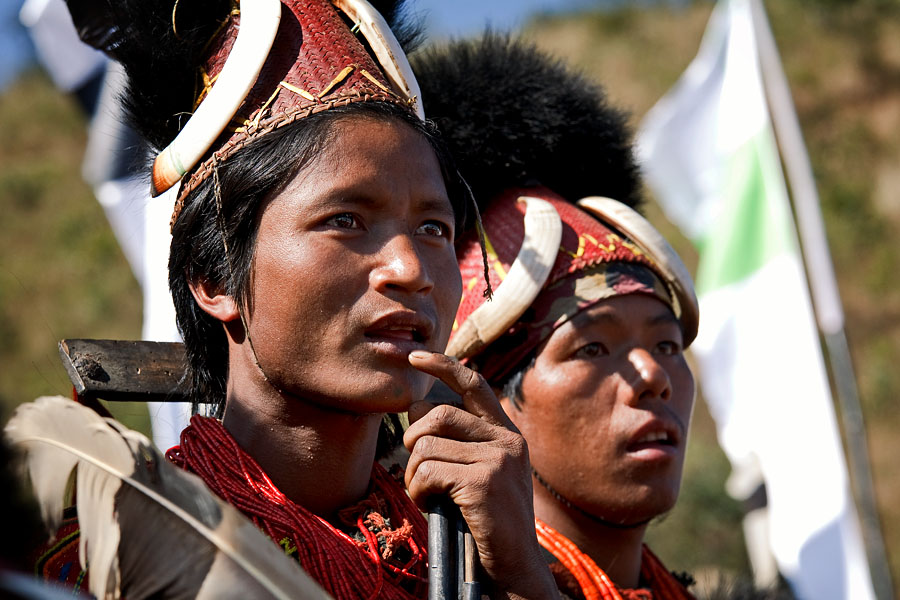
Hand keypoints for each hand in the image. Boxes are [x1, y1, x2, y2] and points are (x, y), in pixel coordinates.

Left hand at [404, 351, 558, 599]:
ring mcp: (498, 459)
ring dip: (414, 475)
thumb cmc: (487, 522)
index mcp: (506, 434)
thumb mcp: (478, 473)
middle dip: (413, 440)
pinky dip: (418, 490)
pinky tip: (430, 505)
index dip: (442, 364)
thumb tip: (415, 408)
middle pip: (436, 414)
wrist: (514, 567)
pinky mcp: (484, 481)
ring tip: (428, 495)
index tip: (415, 357)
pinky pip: (428, 471)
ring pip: (426, 446)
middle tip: (418, 470)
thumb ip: (456, 441)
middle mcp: (507, 440)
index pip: (473, 383)